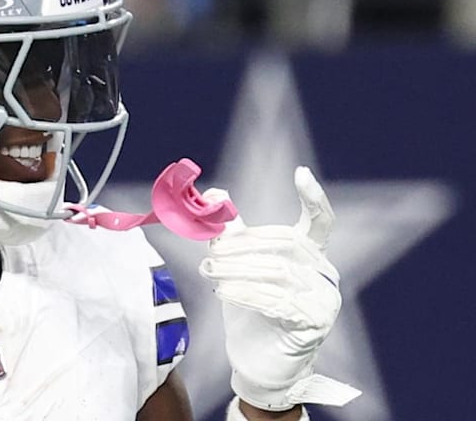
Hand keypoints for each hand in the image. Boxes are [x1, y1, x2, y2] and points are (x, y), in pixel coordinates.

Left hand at [199, 167, 359, 409]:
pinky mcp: (316, 322)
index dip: (314, 198)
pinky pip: (279, 301)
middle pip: (284, 246)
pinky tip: (223, 293)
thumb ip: (230, 233)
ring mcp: (325, 299)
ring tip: (209, 272)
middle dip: (243, 247)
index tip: (301, 173)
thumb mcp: (237, 267)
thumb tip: (217, 193)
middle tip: (210, 254)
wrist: (257, 362)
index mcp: (310, 256)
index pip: (319, 222)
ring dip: (238, 270)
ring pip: (278, 272)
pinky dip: (247, 294)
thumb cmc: (249, 311)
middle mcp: (324, 274)